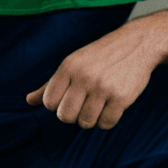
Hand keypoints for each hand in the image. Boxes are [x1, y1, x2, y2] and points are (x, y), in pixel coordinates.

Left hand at [25, 20, 164, 128]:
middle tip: (83, 105)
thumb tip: (29, 101)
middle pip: (64, 116)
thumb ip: (50, 84)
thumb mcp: (72, 63)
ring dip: (91, 119)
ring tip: (98, 105)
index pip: (49, 103)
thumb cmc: (100, 56)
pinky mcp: (121, 97)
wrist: (139, 43)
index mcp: (68, 67)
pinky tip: (111, 107)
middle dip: (73, 116)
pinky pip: (106, 124)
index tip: (70, 98)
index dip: (58, 105)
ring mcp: (103, 87)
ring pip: (86, 123)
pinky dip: (107, 121)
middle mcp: (84, 76)